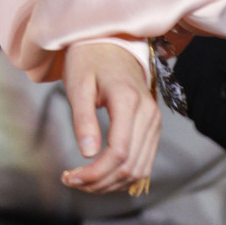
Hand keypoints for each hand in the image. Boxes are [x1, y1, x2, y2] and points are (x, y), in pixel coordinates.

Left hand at [60, 42, 160, 194]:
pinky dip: (123, 175)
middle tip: (72, 181)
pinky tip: (102, 174)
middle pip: (130, 165)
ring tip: (84, 181)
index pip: (119, 151)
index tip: (71, 177)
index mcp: (128, 100)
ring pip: (139, 169)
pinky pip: (143, 161)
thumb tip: (88, 154)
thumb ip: (83, 118)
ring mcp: (154, 121)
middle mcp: (148, 113)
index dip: (96, 172)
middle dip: (100, 182)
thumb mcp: (78, 83)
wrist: (111, 41)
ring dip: (112, 183)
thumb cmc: (89, 58)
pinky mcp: (153, 126)